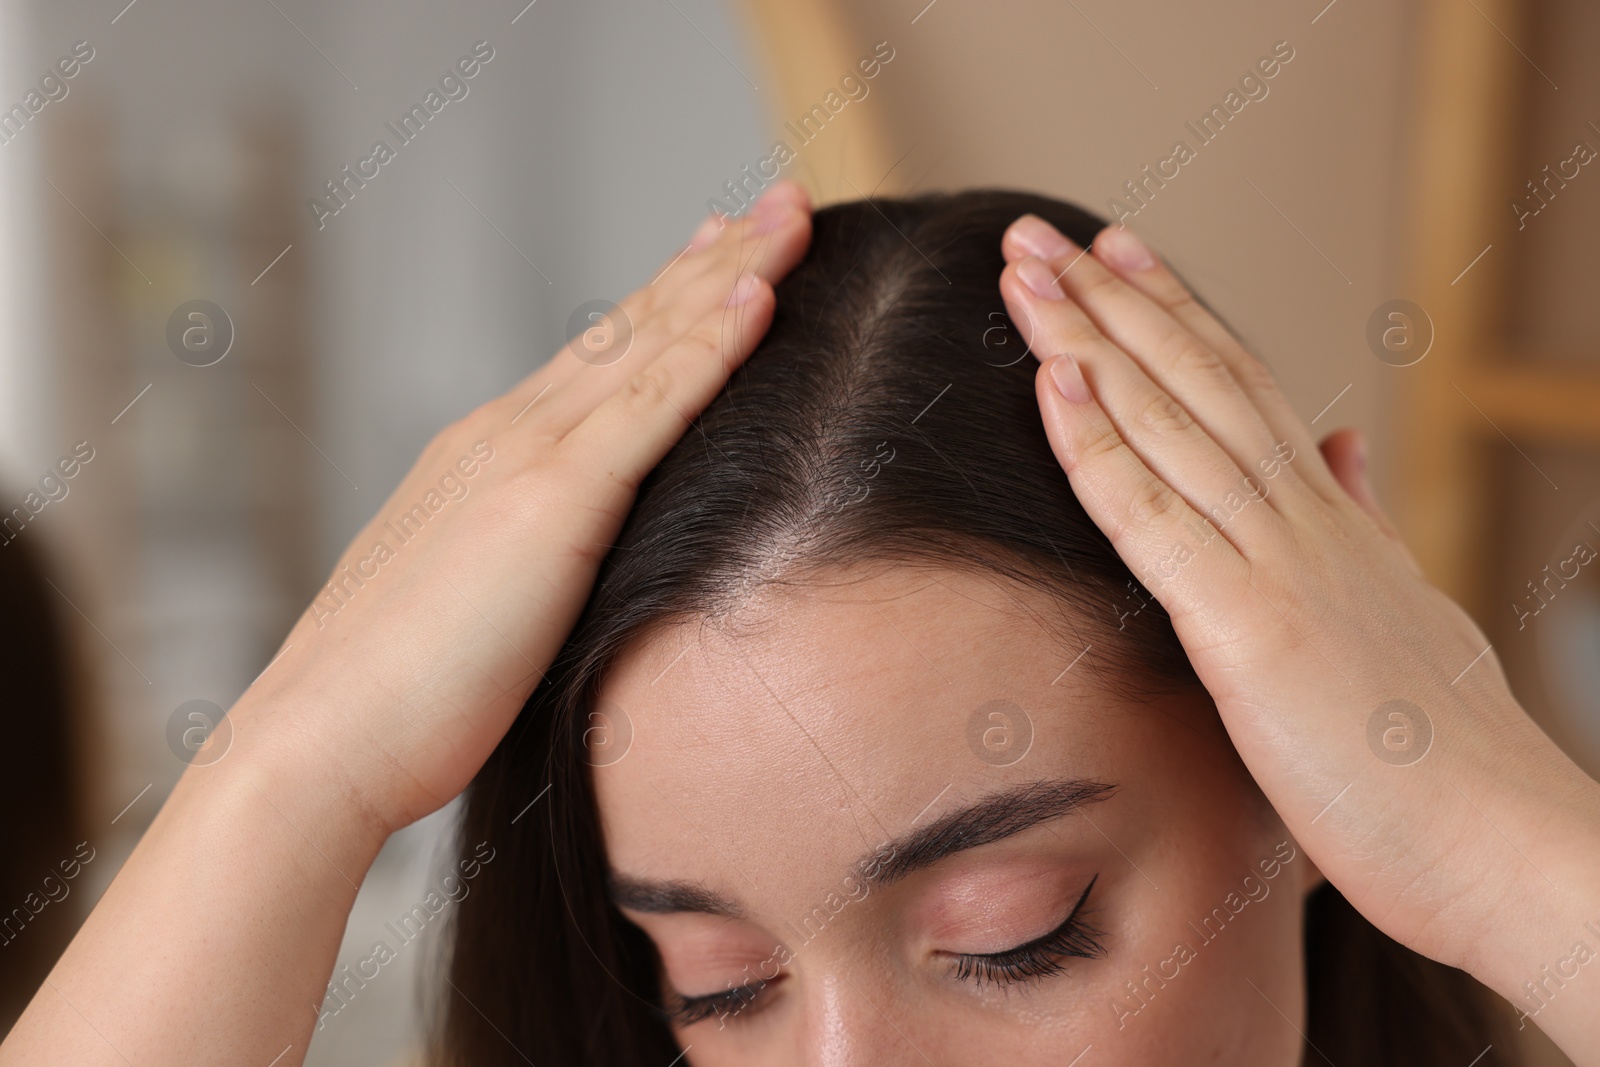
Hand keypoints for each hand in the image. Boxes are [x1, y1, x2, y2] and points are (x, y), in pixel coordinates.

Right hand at [231, 182, 813, 837]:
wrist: (321, 743)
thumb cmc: (395, 703)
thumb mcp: (478, 609)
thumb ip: (531, 571)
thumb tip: (577, 582)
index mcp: (488, 458)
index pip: (599, 362)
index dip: (668, 304)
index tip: (724, 258)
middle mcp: (506, 435)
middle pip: (631, 328)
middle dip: (713, 260)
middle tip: (781, 202)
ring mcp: (526, 458)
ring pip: (647, 344)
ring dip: (729, 274)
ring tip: (793, 214)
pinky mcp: (550, 502)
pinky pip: (649, 408)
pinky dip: (707, 348)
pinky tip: (760, 299)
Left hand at [997, 214, 1599, 1055]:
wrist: (1508, 847)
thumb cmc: (1441, 759)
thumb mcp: (1402, 610)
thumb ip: (1365, 521)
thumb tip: (1343, 442)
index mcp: (1332, 523)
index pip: (1240, 389)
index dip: (1172, 315)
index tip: (1115, 253)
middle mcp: (1305, 520)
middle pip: (1194, 380)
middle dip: (1110, 300)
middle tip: (1038, 231)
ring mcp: (1279, 563)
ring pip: (1168, 423)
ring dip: (1088, 339)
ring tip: (1026, 268)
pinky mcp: (1250, 626)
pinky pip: (1153, 517)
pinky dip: (1097, 445)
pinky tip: (1052, 382)